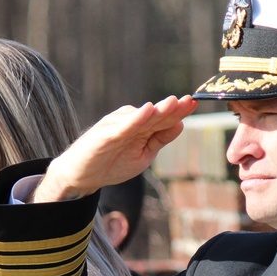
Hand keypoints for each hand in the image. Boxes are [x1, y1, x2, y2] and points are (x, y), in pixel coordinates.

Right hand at [33, 95, 198, 201]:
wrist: (81, 175)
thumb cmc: (111, 163)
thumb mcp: (143, 155)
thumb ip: (160, 139)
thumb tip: (180, 124)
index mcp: (141, 127)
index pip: (163, 118)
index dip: (179, 111)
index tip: (195, 103)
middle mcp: (130, 122)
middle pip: (155, 115)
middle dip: (172, 108)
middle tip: (190, 100)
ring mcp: (117, 127)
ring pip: (141, 117)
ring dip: (157, 109)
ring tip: (174, 102)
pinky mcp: (105, 135)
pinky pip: (123, 126)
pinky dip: (135, 119)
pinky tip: (147, 111)